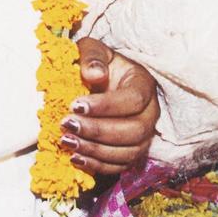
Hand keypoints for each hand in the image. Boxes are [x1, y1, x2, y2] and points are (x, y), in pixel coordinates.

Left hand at [61, 37, 159, 175]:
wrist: (105, 81)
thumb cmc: (99, 64)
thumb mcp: (93, 50)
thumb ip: (92, 56)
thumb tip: (94, 74)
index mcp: (144, 84)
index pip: (133, 99)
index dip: (106, 106)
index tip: (75, 105)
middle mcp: (150, 112)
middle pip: (134, 130)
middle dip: (98, 131)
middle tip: (67, 124)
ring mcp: (144, 136)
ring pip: (128, 152)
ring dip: (95, 150)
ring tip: (67, 141)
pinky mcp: (132, 153)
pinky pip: (120, 166)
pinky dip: (97, 166)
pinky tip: (75, 157)